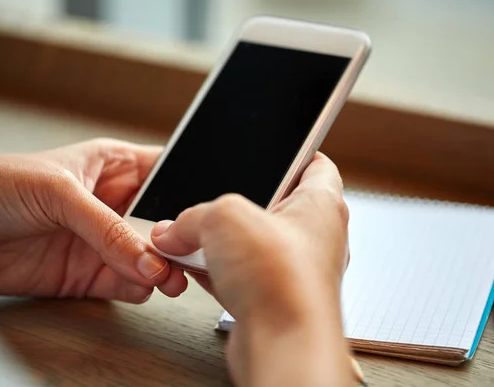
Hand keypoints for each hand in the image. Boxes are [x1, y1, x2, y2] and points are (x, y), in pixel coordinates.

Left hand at [0, 138, 186, 302]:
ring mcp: (99, 241)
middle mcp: (111, 204)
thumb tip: (149, 258)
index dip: (187, 189)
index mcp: (111, 165)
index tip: (202, 211)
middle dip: (178, 237)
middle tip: (189, 252)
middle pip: (162, 221)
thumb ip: (107, 228)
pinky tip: (141, 285)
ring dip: (162, 268)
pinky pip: (125, 284)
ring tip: (168, 276)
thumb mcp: (58, 192)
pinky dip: (138, 289)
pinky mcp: (85, 274)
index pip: (164, 172)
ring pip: (148, 257)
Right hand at [151, 153, 352, 385]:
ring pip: (252, 243)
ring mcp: (293, 270)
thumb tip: (172, 229)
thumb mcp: (223, 218)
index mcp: (321, 204)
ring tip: (195, 236)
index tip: (271, 149)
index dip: (292, 152)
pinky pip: (242, 275)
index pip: (314, 163)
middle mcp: (314, 237)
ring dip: (222, 242)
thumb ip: (192, 216)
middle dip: (238, 202)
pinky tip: (194, 268)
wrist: (283, 345)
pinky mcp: (273, 298)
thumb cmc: (281, 280)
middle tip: (214, 197)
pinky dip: (218, 271)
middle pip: (274, 204)